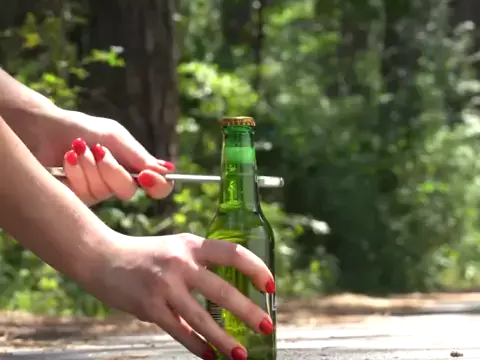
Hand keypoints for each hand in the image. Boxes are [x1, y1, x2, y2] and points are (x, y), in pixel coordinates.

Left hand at [35, 110, 174, 204]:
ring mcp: (97, 192)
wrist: (45, 130)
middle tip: (99, 150)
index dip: (158, 186)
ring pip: (104, 192)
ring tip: (77, 147)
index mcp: (132, 167)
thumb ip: (138, 155)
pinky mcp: (77, 199)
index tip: (147, 176)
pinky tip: (67, 158)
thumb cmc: (81, 129)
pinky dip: (76, 171)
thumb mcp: (114, 137)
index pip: (157, 187)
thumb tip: (167, 170)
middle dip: (112, 169)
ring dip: (90, 165)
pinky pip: (84, 194)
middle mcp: (118, 182)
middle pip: (129, 191)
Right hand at [92, 233, 275, 359]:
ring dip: (225, 340)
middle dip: (249, 311)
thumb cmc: (146, 254)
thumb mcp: (177, 247)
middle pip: (223, 291)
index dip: (256, 268)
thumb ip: (199, 262)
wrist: (104, 257)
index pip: (233, 253)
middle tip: (266, 325)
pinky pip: (180, 332)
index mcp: (191, 245)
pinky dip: (198, 347)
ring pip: (203, 318)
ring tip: (242, 354)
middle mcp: (181, 264)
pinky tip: (210, 356)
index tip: (270, 285)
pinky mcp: (150, 308)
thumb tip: (229, 286)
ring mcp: (165, 287)